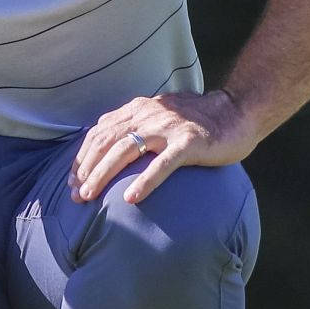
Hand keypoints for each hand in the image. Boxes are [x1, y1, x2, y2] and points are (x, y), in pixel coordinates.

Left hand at [68, 89, 259, 205]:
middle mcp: (149, 115)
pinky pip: (163, 164)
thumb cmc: (197, 121)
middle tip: (74, 195)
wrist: (237, 111)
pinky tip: (130, 199)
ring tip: (89, 197)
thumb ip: (136, 126)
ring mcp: (169, 128)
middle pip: (107, 142)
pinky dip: (145, 181)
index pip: (100, 132)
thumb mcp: (159, 117)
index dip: (82, 156)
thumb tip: (109, 147)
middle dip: (86, 170)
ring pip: (126, 150)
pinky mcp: (190, 142)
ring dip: (103, 175)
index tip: (72, 179)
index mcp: (139, 109)